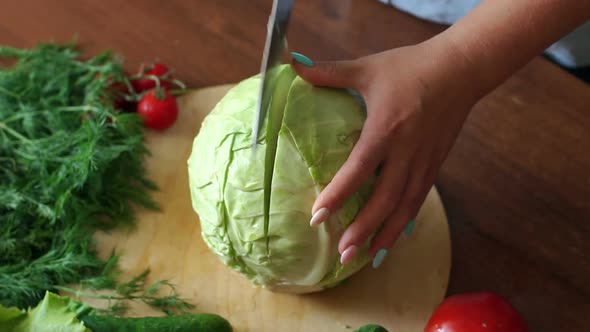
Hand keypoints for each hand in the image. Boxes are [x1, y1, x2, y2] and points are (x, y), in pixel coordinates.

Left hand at [290, 37, 483, 266]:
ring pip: (405, 206)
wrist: (461, 70)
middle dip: (363, 229)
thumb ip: (330, 72)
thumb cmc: (411, 67)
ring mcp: (424, 161)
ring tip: (365, 256)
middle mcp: (407, 151)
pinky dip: (404, 222)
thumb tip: (293, 65)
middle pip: (385, 199)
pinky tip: (391, 238)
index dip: (338, 195)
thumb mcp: (368, 68)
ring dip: (385, 234)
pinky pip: (418, 200)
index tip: (317, 217)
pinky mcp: (435, 165)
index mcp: (387, 128)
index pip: (359, 170)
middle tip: (342, 253)